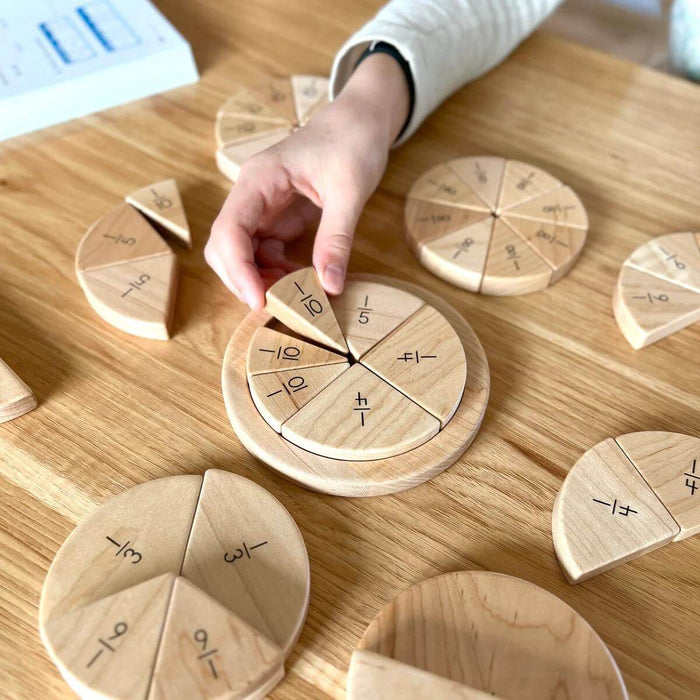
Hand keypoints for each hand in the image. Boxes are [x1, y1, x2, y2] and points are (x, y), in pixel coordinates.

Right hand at [206, 53, 409, 309]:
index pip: (229, 231)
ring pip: (243, 255)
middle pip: (225, 247)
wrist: (361, 120)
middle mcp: (251, 196)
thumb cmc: (352, 141)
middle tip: (280, 305)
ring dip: (263, 279)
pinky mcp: (278, 219)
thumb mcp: (349, 190)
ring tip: (298, 295)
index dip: (238, 271)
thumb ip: (337, 238)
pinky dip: (279, 272)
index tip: (260, 300)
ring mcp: (262, 209)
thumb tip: (329, 286)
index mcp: (258, 180)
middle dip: (244, 280)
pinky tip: (303, 280)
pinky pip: (267, 254)